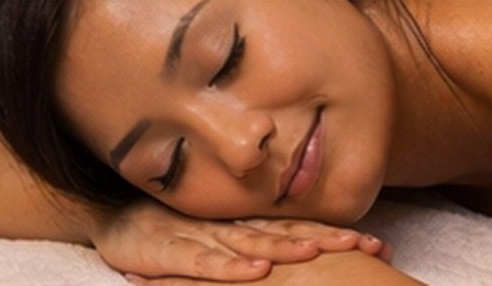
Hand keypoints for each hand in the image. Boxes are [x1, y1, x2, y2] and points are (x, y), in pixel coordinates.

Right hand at [90, 200, 389, 281]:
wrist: (113, 218)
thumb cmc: (175, 233)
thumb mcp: (223, 242)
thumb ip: (260, 247)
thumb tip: (309, 256)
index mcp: (247, 225)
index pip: (299, 229)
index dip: (336, 235)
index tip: (377, 243)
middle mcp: (231, 227)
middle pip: (286, 234)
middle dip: (327, 240)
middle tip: (365, 245)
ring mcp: (201, 236)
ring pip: (250, 245)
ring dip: (285, 250)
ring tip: (318, 253)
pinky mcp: (169, 252)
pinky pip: (203, 262)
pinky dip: (229, 268)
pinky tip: (254, 272)